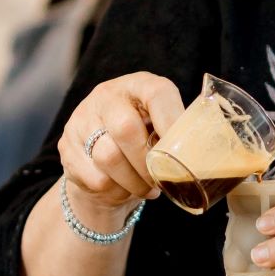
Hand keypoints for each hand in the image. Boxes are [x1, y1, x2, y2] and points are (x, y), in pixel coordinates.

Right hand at [58, 72, 183, 228]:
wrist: (103, 160)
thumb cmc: (144, 140)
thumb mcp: (162, 127)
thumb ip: (180, 133)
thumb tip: (208, 156)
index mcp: (139, 84)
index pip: (157, 93)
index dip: (172, 123)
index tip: (183, 152)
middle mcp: (107, 96)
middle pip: (125, 128)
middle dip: (148, 163)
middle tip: (161, 181)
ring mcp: (81, 119)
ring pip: (108, 157)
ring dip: (134, 182)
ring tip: (147, 189)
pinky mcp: (67, 147)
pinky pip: (94, 177)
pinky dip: (116, 191)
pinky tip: (125, 189)